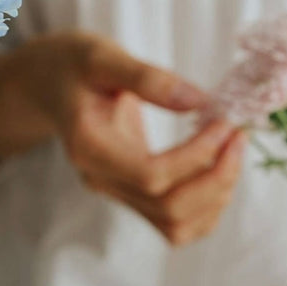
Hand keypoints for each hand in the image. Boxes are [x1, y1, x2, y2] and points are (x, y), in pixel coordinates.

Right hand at [18, 33, 244, 245]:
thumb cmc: (71, 67)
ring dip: (216, 197)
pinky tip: (219, 173)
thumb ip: (148, 79)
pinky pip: (175, 225)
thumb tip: (200, 102)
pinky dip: (207, 209)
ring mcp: (118, 195)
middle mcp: (103, 182)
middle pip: (169, 209)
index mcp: (90, 149)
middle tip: (237, 138)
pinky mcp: (133, 198)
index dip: (196, 158)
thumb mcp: (102, 57)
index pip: (152, 177)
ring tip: (232, 154)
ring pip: (176, 226)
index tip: (223, 124)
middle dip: (215, 179)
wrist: (49, 89)